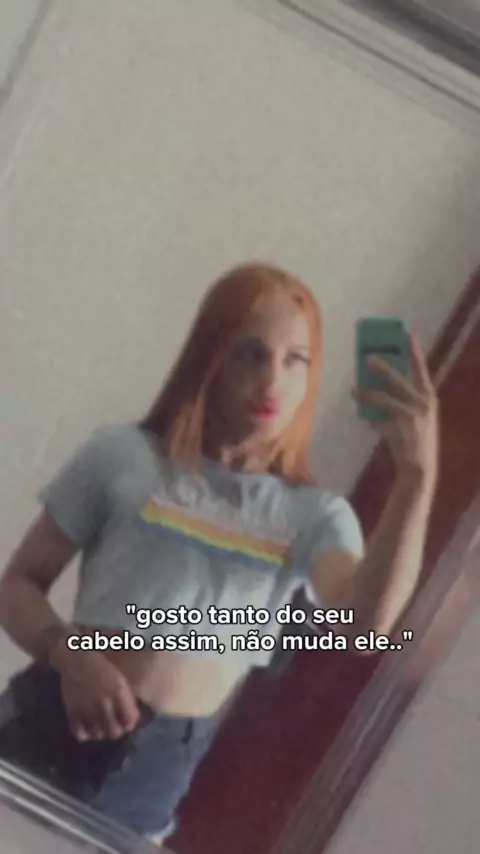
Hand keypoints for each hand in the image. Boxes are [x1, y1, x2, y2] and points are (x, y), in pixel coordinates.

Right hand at [56, 648, 140, 741]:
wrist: (76, 657)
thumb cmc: (100, 664)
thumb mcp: (119, 678)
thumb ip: (125, 697)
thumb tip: (130, 717)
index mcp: (119, 692)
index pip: (130, 719)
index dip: (130, 724)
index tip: (127, 723)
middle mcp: (105, 703)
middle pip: (114, 732)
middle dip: (116, 731)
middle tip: (113, 726)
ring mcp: (88, 708)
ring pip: (98, 735)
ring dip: (100, 733)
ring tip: (100, 728)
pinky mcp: (73, 711)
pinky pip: (80, 732)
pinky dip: (84, 734)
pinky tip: (87, 729)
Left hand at [353, 332, 438, 482]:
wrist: (420, 466)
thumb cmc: (417, 437)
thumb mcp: (418, 414)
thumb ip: (405, 399)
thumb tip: (378, 383)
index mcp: (429, 396)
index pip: (421, 369)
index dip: (415, 351)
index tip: (409, 333)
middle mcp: (423, 403)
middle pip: (397, 379)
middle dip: (381, 367)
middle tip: (366, 357)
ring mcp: (411, 415)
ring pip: (382, 398)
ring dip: (365, 394)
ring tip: (354, 390)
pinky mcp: (399, 428)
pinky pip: (376, 419)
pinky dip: (370, 420)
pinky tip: (366, 420)